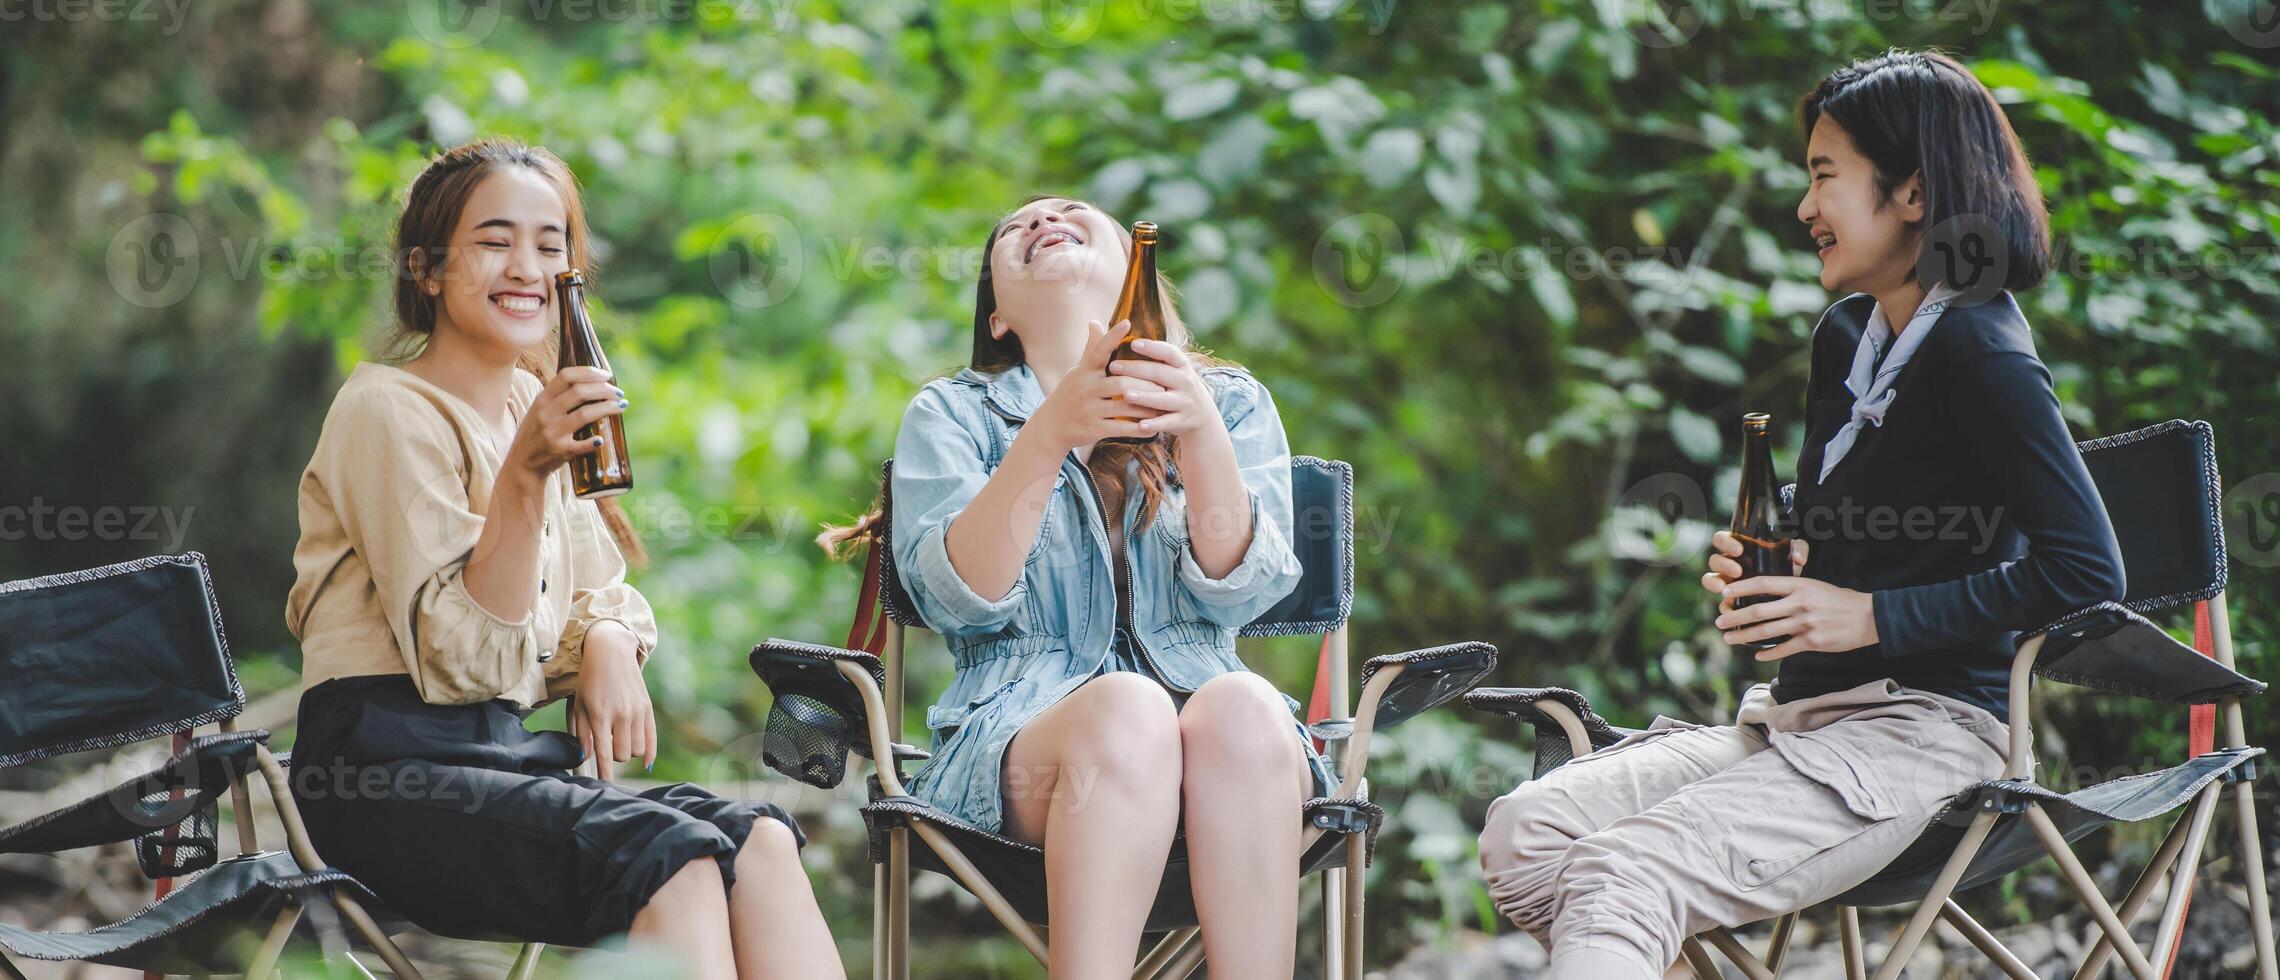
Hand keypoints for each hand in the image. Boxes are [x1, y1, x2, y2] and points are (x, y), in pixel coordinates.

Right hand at [506, 365, 624, 481]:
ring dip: (607, 408)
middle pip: (579, 392)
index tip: (607, 375)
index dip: (589, 373)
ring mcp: (552, 432)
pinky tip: (602, 439)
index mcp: (542, 399)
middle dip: (604, 389)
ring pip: (585, 414)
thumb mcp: (539, 411)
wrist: (522, 464)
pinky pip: (582, 444)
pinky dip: (595, 441)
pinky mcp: (559, 450)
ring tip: (621, 406)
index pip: (566, 376)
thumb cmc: (536, 434)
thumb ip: (558, 397)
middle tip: (618, 393)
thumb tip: (591, 383)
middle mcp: (545, 413)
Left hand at [573, 621, 655, 779]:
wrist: (611, 651)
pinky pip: (652, 739)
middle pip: (624, 755)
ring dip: (629, 751)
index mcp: (601, 715)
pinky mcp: (647, 708)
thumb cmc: (590, 679)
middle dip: (615, 756)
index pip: (605, 754)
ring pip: (638, 750)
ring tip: (620, 740)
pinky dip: (649, 753)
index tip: (604, 788)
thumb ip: (582, 733)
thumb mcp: (580, 704)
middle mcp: (621, 715)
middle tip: (607, 745)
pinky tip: (646, 761)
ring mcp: (637, 712)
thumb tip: (585, 757)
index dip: (605, 774)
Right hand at [1031, 320, 1167, 450]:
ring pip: (1124, 405)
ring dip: (1146, 407)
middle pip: (1122, 382)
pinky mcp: (1093, 429)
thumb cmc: (1069, 395)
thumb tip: (1095, 322)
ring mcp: (1089, 409)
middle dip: (1145, 385)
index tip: (1127, 322)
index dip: (1112, 336)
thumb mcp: (1077, 372)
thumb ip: (1091, 349)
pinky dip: (1139, 428)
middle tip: (1164, 386)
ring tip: (1163, 407)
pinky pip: (1121, 428)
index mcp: (1084, 372)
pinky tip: (1152, 428)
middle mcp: (1086, 388)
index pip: (1099, 350)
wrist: (1050, 427)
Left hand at [1105, 335, 1225, 438]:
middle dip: (1136, 370)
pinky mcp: (1183, 420)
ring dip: (1144, 396)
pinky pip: (1167, 422)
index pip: (1168, 352)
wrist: (1203, 416)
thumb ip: (1154, 357)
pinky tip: (1140, 425)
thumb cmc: (1178, 387)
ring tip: (1126, 395)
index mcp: (1182, 365)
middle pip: (1160, 373)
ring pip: (1163, 399)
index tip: (1133, 343)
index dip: (1152, 347)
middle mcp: (1185, 381)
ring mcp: (1185, 401)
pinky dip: (1155, 424)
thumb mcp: (1173, 370)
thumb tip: (1124, 336)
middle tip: (1113, 367)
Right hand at [1701, 531, 1808, 617]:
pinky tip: (1731, 609)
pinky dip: (1724, 606)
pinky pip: (1721, 603)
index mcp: (1737, 547)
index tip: (1739, 550)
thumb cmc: (1788, 564)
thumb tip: (1798, 558)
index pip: (1721, 539)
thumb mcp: (1793, 552)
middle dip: (1723, 565)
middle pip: (1714, 560)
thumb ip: (1798, 548)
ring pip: (1710, 580)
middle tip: (1737, 572)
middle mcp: (1728, 563)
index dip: (1725, 543)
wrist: (1793, 591)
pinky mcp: (1731, 601)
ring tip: (1724, 590)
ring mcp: (1727, 582)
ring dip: (1714, 583)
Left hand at [1716, 576, 1878, 661]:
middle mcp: (1800, 603)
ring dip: (1744, 636)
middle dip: (1735, 617)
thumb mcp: (1815, 586)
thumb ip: (1791, 589)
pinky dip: (1768, 653)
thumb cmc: (1839, 600)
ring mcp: (1805, 624)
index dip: (1740, 588)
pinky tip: (1756, 655)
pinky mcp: (1812, 642)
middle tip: (1719, 621)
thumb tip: (1764, 593)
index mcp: (1799, 585)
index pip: (1762, 584)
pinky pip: (1784, 649)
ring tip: (1729, 638)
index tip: (1724, 592)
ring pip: (1766, 632)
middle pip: (1758, 611)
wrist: (1868, 617)